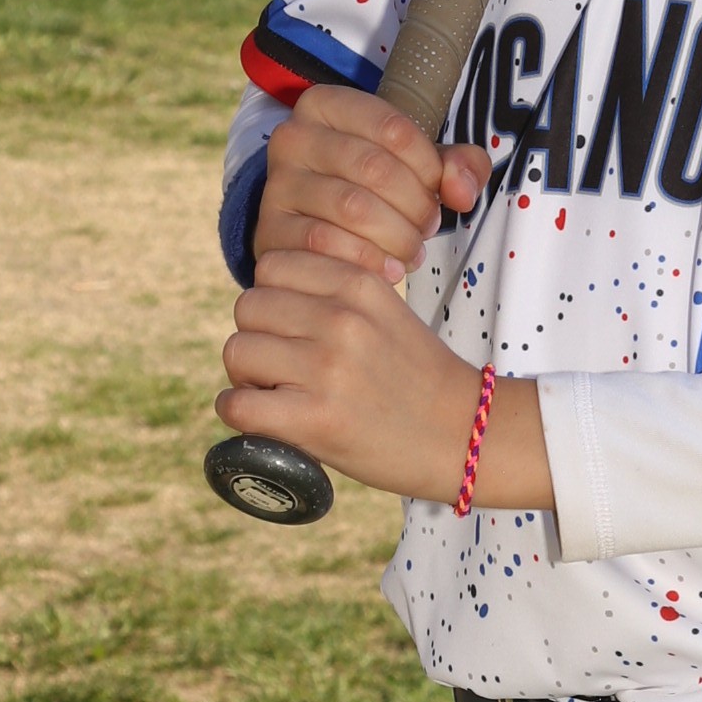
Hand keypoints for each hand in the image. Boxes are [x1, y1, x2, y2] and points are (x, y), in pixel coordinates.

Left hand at [216, 253, 552, 510]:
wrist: (463, 435)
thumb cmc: (416, 378)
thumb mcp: (384, 312)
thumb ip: (333, 296)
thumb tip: (264, 298)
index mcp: (359, 283)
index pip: (272, 267)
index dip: (272, 300)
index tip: (290, 329)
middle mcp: (341, 318)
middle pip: (248, 308)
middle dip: (257, 338)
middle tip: (281, 369)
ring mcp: (327, 368)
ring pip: (237, 352)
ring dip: (247, 377)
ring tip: (278, 395)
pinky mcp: (315, 419)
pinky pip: (237, 405)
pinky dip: (239, 415)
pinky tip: (265, 421)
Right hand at [255, 84, 490, 282]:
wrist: (317, 230)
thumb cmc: (375, 188)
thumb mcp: (418, 165)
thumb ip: (457, 166)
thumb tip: (461, 191)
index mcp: (326, 105)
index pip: (393, 129)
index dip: (429, 167)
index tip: (439, 191)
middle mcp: (292, 137)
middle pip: (375, 169)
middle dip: (415, 205)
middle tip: (428, 227)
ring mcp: (277, 185)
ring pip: (352, 208)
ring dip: (397, 236)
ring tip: (411, 250)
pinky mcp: (270, 231)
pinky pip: (327, 245)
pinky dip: (368, 261)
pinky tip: (388, 270)